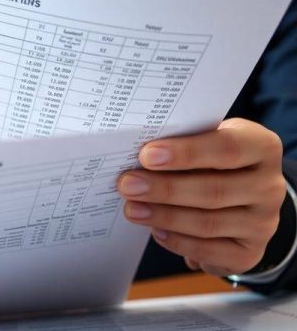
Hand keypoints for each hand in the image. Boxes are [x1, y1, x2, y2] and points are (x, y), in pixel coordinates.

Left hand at [118, 118, 286, 275]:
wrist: (241, 200)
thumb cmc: (214, 162)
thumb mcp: (207, 144)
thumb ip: (183, 145)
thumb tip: (138, 157)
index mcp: (261, 148)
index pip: (228, 148)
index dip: (186, 152)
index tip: (147, 155)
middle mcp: (269, 187)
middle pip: (214, 190)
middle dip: (165, 189)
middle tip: (127, 184)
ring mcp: (263, 223)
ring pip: (207, 223)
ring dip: (164, 216)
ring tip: (132, 209)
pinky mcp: (249, 253)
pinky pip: (208, 251)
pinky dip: (177, 241)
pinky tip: (155, 231)